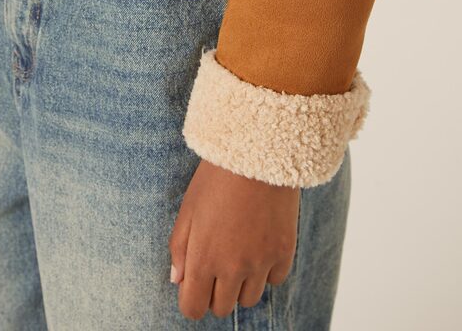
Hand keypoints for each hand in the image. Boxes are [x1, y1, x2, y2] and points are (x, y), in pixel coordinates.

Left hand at [169, 160, 298, 319]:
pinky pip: (274, 280)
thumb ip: (179, 248)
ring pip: (249, 299)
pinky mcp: (284, 253)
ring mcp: (261, 263)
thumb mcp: (188, 208)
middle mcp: (233, 269)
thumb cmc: (216, 177)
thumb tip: (177, 279)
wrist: (257, 153)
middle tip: (216, 261)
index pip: (193, 309)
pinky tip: (259, 244)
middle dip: (215, 290)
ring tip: (238, 250)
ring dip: (241, 283)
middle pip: (222, 307)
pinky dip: (266, 270)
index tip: (194, 282)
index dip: (191, 298)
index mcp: (203, 259)